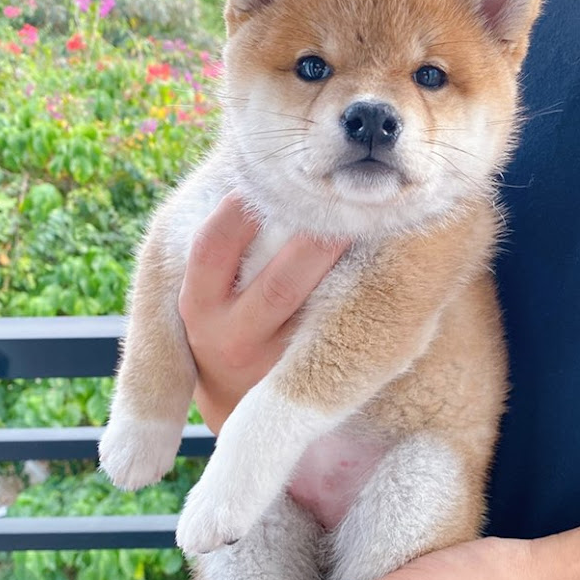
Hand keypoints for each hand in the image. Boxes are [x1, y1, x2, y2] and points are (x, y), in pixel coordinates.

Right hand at [178, 194, 347, 433]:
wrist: (233, 404)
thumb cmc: (223, 321)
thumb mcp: (206, 291)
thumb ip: (227, 246)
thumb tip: (261, 175)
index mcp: (198, 305)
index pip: (213, 248)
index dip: (240, 209)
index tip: (271, 176)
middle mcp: (231, 338)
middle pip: (281, 284)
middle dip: (315, 238)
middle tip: (345, 197)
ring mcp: (273, 364)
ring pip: (317, 309)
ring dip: (345, 264)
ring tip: (371, 222)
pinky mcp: (309, 376)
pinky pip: (337, 329)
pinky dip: (359, 293)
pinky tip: (381, 262)